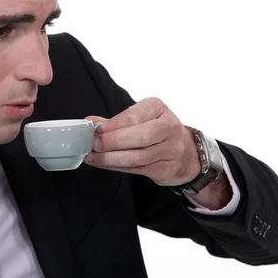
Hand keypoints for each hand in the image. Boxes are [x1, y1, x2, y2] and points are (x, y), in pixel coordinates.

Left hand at [84, 97, 200, 186]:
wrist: (187, 153)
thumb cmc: (157, 131)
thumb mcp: (140, 118)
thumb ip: (115, 121)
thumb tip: (90, 123)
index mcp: (158, 108)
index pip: (134, 116)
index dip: (113, 126)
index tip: (95, 131)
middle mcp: (168, 127)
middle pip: (141, 136)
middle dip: (113, 142)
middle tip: (94, 145)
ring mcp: (171, 149)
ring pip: (139, 156)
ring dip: (112, 159)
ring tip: (94, 157)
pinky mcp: (167, 168)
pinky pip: (138, 169)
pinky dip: (117, 167)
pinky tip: (103, 165)